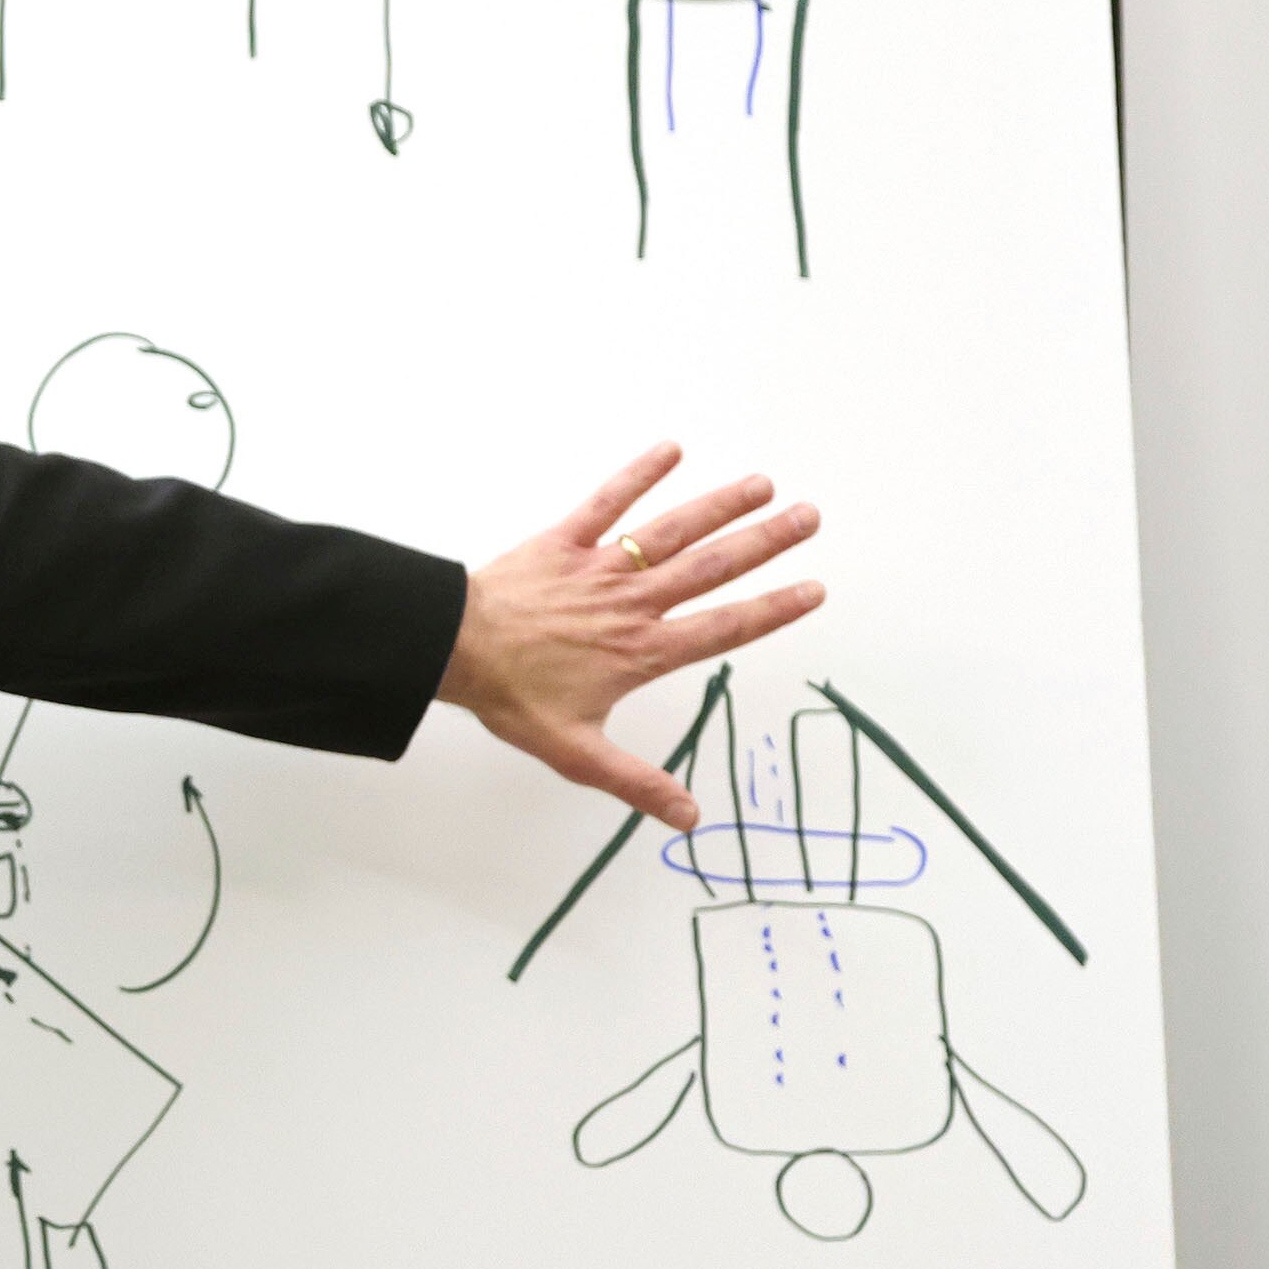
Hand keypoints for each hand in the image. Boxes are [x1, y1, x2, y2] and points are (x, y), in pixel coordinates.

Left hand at [437, 445, 822, 831]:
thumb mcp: (577, 752)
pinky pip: (607, 502)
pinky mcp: (564, 541)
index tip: (814, 589)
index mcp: (643, 651)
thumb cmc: (512, 698)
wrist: (454, 650)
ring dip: (719, 504)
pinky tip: (671, 449)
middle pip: (712, 568)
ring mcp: (600, 567)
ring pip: (672, 530)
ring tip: (761, 484)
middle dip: (765, 542)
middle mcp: (632, 603)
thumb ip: (638, 783)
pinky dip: (638, 474)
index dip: (774, 609)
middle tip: (809, 517)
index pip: (725, 627)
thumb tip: (689, 820)